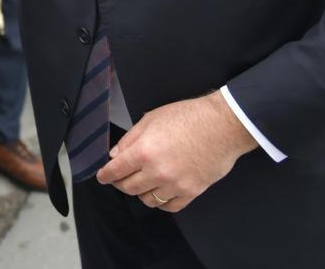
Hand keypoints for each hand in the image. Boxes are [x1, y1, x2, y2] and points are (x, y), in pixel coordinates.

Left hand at [95, 92, 257, 211]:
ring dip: (141, 193)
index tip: (102, 177)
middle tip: (120, 178)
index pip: (116, 170)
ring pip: (148, 200)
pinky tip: (160, 192)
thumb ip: (130, 139)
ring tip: (142, 183)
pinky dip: (161, 202)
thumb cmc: (189, 117)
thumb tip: (115, 155)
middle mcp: (157, 171)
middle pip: (129, 188)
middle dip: (120, 183)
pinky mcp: (192, 192)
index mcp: (144, 151)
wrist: (222, 126)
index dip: (105, 175)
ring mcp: (175, 184)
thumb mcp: (151, 119)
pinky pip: (169, 207)